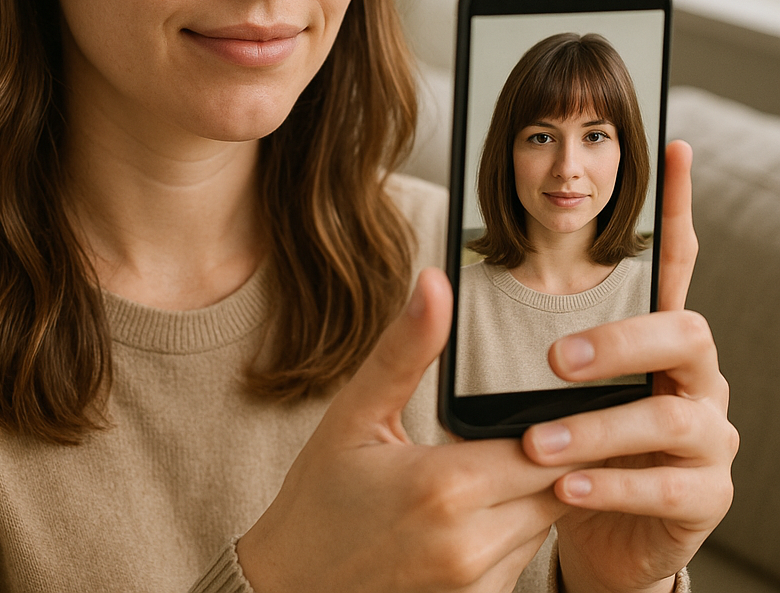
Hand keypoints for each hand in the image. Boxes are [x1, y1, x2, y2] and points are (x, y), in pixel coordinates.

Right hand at [237, 268, 569, 592]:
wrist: (290, 588)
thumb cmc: (319, 499)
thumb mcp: (355, 413)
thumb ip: (406, 349)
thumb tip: (435, 285)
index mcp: (444, 487)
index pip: (542, 444)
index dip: (554, 419)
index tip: (553, 398)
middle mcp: (471, 545)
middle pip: (557, 486)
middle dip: (546, 452)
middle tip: (527, 424)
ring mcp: (477, 586)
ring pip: (545, 523)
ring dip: (532, 491)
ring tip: (497, 462)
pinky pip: (522, 560)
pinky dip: (511, 530)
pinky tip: (475, 508)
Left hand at [522, 141, 738, 592]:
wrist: (591, 535)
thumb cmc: (562, 440)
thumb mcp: (542, 387)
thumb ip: (516, 335)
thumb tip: (442, 276)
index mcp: (651, 338)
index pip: (671, 263)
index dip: (675, 207)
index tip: (671, 148)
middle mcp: (691, 376)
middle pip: (685, 333)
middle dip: (622, 341)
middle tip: (555, 359)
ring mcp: (704, 434)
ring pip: (669, 415)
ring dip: (598, 426)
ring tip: (535, 441)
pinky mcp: (702, 495)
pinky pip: (668, 486)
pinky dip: (612, 483)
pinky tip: (566, 486)